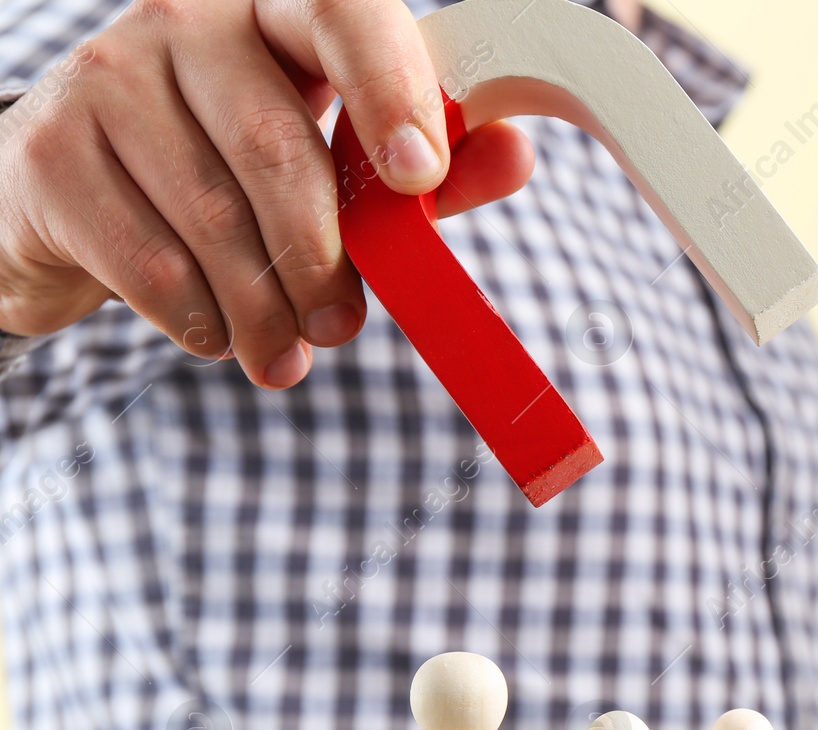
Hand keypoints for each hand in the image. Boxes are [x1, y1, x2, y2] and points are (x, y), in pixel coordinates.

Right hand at [0, 0, 536, 387]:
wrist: (78, 193)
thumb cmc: (232, 166)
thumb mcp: (335, 155)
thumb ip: (425, 160)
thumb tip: (514, 152)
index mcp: (272, 7)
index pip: (340, 13)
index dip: (388, 91)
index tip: (420, 178)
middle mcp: (182, 21)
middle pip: (276, 147)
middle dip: (324, 258)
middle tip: (345, 328)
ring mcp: (107, 77)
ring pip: (213, 217)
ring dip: (265, 309)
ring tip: (287, 355)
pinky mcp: (52, 152)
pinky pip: (150, 261)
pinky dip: (200, 319)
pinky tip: (219, 333)